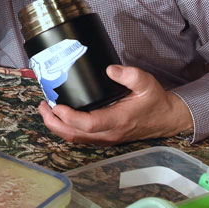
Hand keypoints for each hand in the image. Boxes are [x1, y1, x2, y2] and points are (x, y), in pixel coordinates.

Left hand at [38, 65, 192, 144]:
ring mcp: (105, 138)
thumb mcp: (147, 83)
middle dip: (54, 123)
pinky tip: (59, 115)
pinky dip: (66, 128)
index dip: (69, 117)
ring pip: (75, 138)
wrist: (165, 118)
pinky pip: (80, 137)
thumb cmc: (154, 101)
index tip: (56, 104)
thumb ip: (130, 75)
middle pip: (75, 135)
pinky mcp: (103, 137)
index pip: (88, 125)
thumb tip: (109, 69)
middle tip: (42, 106)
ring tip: (45, 109)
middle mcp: (109, 134)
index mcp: (118, 121)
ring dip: (57, 126)